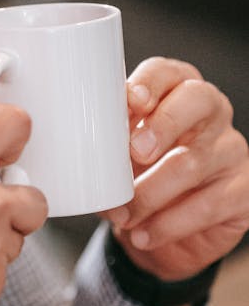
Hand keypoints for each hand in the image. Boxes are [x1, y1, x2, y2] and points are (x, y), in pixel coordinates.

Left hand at [103, 57, 248, 280]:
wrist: (159, 231)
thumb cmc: (135, 175)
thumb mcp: (116, 152)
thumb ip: (104, 140)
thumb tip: (74, 147)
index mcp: (176, 90)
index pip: (169, 72)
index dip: (151, 82)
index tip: (131, 100)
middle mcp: (210, 112)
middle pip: (197, 101)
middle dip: (162, 125)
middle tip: (134, 152)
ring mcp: (231, 150)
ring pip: (195, 160)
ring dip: (151, 192)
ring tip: (123, 215)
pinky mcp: (242, 190)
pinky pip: (209, 204)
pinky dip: (170, 223)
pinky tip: (145, 233)